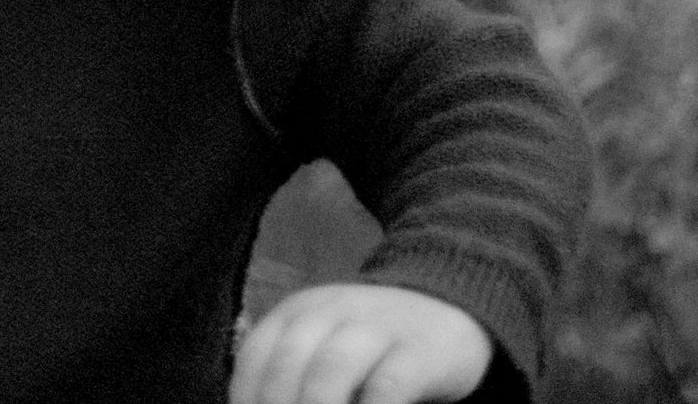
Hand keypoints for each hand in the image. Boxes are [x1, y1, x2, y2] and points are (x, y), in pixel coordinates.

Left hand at [231, 283, 494, 403]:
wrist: (451, 304)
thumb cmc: (373, 344)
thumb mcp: (326, 342)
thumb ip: (295, 374)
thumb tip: (258, 403)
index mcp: (299, 311)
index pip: (255, 355)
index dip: (246, 396)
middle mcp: (331, 312)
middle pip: (288, 363)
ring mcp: (376, 328)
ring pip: (331, 369)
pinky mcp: (419, 352)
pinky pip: (388, 387)